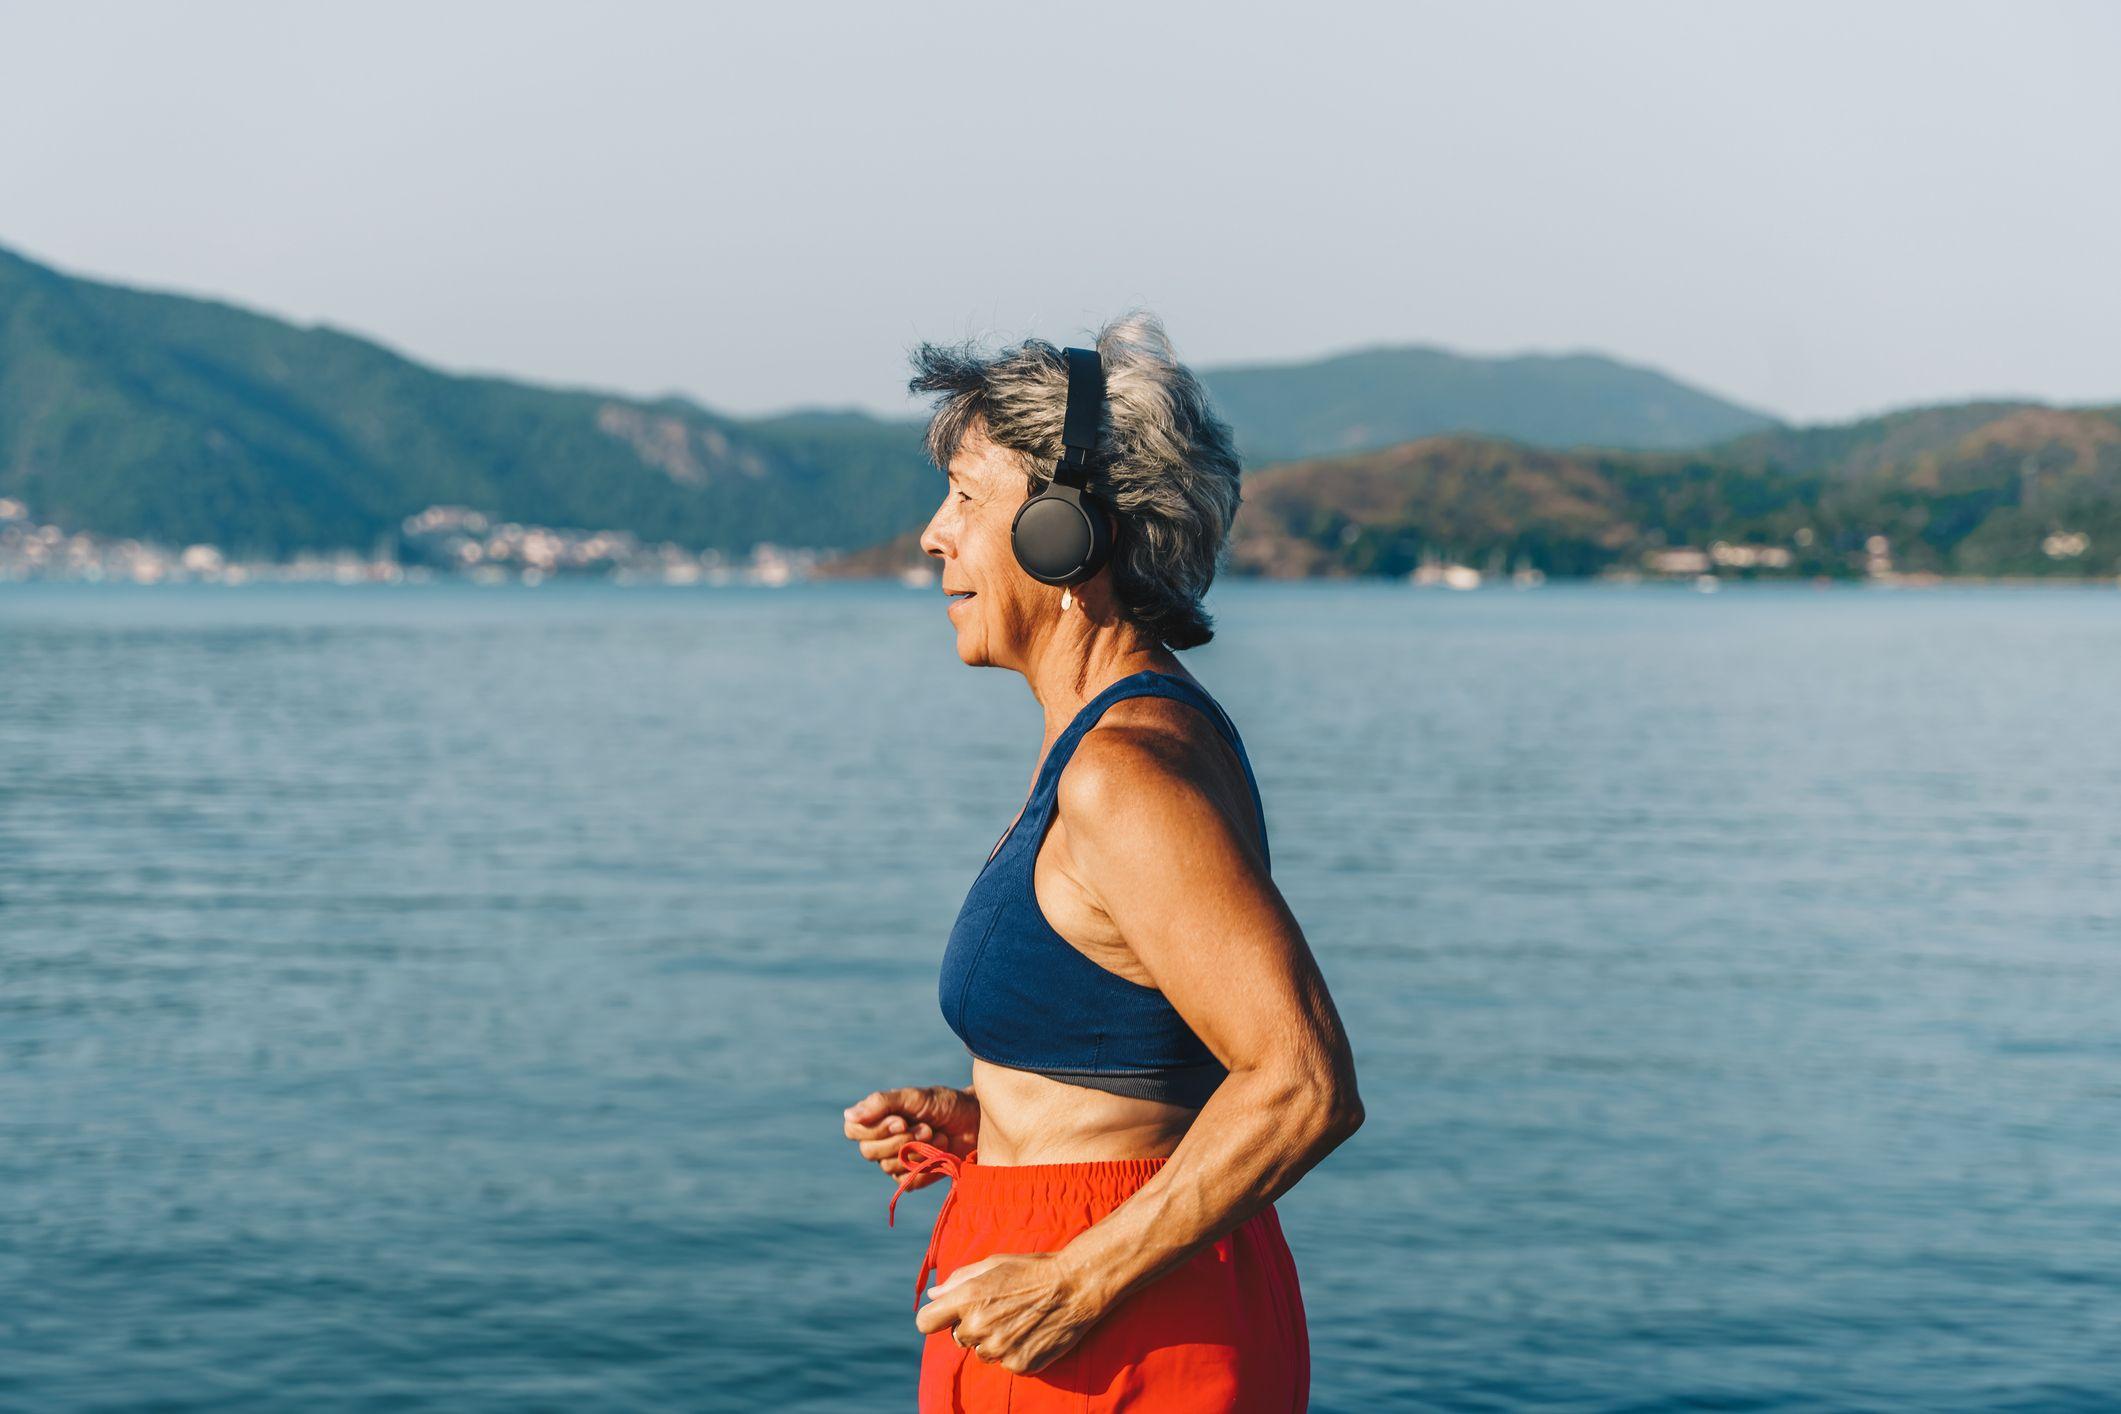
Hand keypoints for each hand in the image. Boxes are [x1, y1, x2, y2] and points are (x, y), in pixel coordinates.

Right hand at [843, 1085, 979, 1188]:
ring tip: (937, 1135)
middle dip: (900, 1140)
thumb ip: (883, 1103)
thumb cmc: (945, 1104)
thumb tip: (848, 1115)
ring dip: (916, 1150)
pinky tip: (940, 1152)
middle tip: (926, 1128)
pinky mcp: (913, 1178)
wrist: (976, 1122)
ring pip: (887, 1167)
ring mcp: (896, 1161)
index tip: (901, 1120)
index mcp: (877, 1118)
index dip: (874, 1129)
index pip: (853, 1130)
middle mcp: (882, 1141)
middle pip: (868, 1151)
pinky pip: (906, 1181)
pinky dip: (925, 1166)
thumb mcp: (915, 1097)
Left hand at [914, 1251, 1098, 1375]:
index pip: (925, 1322)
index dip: (935, 1319)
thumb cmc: (1032, 1270)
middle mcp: (978, 1326)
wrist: (1075, 1287)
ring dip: (994, 1341)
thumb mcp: (994, 1264)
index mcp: (967, 1298)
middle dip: (973, 1326)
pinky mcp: (1018, 1364)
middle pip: (958, 1338)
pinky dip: (1015, 1352)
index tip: (946, 1316)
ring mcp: (999, 1349)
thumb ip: (958, 1280)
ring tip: (1018, 1320)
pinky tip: (1031, 1333)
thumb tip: (933, 1295)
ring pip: (982, 1353)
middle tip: (1000, 1310)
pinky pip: (1005, 1363)